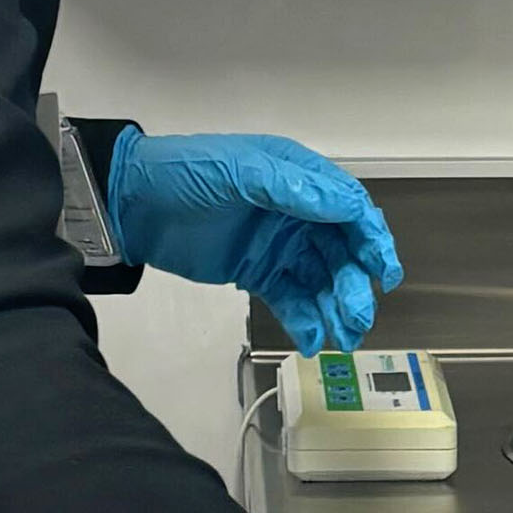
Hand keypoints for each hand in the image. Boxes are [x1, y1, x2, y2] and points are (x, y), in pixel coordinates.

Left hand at [106, 131, 401, 353]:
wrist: (131, 205)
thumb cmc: (184, 175)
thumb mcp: (239, 172)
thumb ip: (292, 189)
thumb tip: (346, 206)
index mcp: (298, 178)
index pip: (349, 208)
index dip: (371, 238)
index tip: (381, 270)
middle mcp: (297, 212)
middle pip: (341, 251)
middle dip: (354, 285)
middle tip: (357, 317)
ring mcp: (278, 245)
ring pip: (321, 280)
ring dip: (336, 308)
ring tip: (342, 338)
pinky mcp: (257, 273)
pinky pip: (291, 299)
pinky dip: (305, 320)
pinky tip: (313, 341)